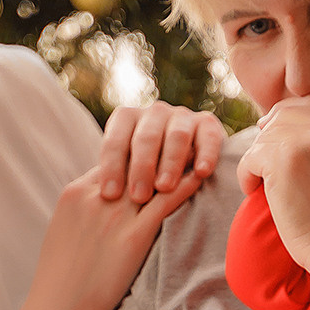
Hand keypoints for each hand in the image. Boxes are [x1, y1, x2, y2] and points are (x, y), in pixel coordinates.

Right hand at [34, 164, 203, 309]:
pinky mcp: (134, 237)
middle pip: (132, 161)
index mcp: (74, 194)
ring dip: (175, 161)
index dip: (134, 155)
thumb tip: (98, 206)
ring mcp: (115, 216)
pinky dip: (185, 185)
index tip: (153, 150)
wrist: (60, 309)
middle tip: (180, 137)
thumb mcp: (62, 232)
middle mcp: (95, 197)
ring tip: (194, 149)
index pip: (110, 160)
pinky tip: (200, 176)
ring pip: (152, 176)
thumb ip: (82, 212)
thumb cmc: (60, 279)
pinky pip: (166, 202)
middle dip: (156, 150)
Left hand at [98, 101, 224, 203]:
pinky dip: (205, 154)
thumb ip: (118, 177)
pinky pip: (207, 137)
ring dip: (171, 162)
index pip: (116, 140)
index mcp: (127, 118)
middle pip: (146, 137)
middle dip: (141, 167)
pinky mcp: (208, 124)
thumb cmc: (144, 177)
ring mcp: (182, 116)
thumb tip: (101, 197)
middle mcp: (154, 112)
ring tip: (165, 187)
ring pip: (176, 136)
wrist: (181, 167)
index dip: (111, 166)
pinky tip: (201, 173)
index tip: (110, 194)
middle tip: (138, 196)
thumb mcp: (126, 173)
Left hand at [237, 93, 309, 272]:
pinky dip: (247, 175)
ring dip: (259, 159)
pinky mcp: (285, 158)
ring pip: (267, 134)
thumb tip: (269, 118)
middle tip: (268, 165)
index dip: (291, 123)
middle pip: (286, 113)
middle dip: (272, 138)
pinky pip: (251, 156)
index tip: (285, 150)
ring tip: (265, 183)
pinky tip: (256, 191)